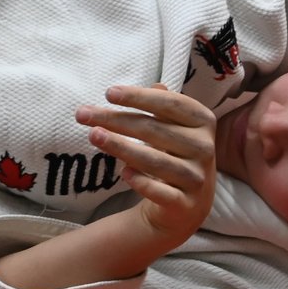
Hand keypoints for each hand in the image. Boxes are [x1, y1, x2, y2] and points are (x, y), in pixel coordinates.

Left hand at [75, 83, 219, 253]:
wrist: (187, 204)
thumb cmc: (174, 154)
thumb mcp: (173, 126)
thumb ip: (164, 105)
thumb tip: (156, 84)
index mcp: (203, 122)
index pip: (170, 103)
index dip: (139, 97)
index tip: (108, 93)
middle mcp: (204, 148)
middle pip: (154, 130)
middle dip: (116, 120)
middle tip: (83, 115)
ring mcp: (196, 177)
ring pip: (155, 160)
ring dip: (121, 147)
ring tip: (94, 136)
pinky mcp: (185, 204)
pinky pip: (162, 192)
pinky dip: (143, 182)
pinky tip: (124, 173)